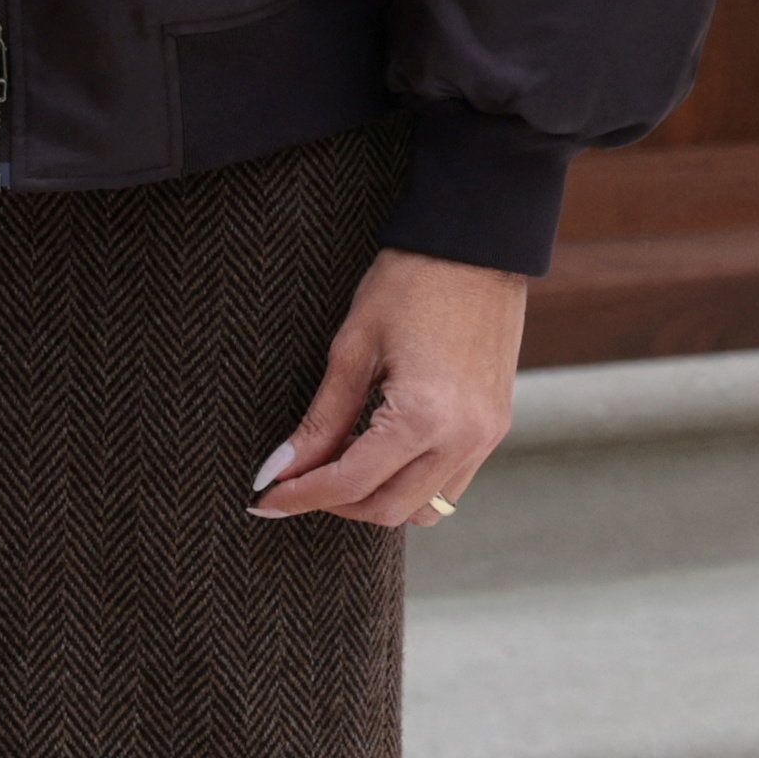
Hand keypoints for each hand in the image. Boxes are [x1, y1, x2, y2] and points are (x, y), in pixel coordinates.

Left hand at [248, 245, 529, 526]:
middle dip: (335, 505)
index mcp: (424, 418)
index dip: (301, 495)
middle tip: (291, 482)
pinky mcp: (495, 428)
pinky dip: (409, 482)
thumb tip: (281, 468)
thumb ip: (321, 419)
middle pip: (389, 510)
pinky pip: (450, 482)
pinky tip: (376, 452)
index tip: (263, 498)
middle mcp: (464, 440)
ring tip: (333, 466)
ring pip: (425, 508)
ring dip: (376, 499)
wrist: (476, 247)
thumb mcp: (352, 348)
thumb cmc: (408, 285)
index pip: (351, 483)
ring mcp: (486, 438)